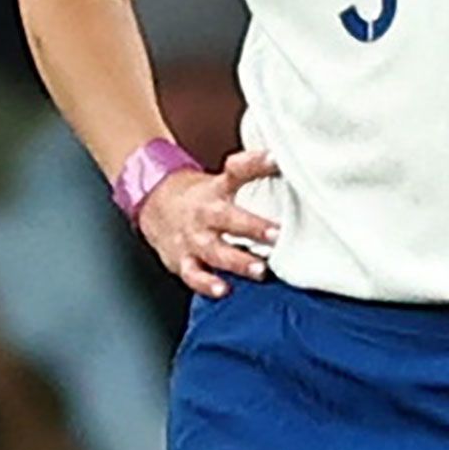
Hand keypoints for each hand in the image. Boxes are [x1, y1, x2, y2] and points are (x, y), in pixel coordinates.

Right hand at [137, 150, 280, 298]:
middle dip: (254, 227)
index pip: (237, 170)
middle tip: (277, 234)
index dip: (257, 163)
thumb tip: (294, 173)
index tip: (276, 160)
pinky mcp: (183, 260)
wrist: (155, 205)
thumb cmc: (201, 198)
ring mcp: (194, 238)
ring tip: (259, 269)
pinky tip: (223, 290)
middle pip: (229, 218)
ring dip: (239, 261)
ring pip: (216, 250)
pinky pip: (195, 274)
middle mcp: (206, 213)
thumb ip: (254, 181)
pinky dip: (208, 284)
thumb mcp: (223, 182)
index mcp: (217, 188)